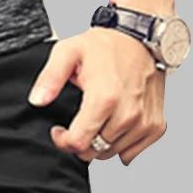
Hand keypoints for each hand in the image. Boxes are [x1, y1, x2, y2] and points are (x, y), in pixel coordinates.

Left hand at [27, 27, 166, 165]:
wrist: (138, 39)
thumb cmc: (104, 45)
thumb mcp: (67, 52)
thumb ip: (50, 78)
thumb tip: (37, 100)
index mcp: (104, 98)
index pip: (80, 142)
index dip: (63, 142)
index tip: (58, 131)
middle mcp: (128, 114)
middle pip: (95, 151)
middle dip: (80, 142)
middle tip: (76, 122)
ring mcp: (144, 122)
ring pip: (112, 153)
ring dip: (99, 143)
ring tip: (95, 117)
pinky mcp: (155, 126)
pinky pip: (132, 152)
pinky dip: (120, 144)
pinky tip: (112, 124)